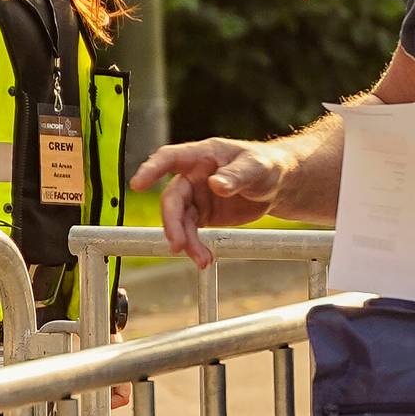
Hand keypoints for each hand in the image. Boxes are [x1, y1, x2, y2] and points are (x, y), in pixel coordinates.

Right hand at [132, 138, 293, 266]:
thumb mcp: (255, 168)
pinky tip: (204, 259)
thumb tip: (215, 184)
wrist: (277, 185)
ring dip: (185, 240)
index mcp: (202, 156)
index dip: (151, 169)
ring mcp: (195, 197)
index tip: (137, 184)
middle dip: (172, 222)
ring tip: (202, 259)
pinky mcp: (202, 215)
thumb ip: (236, 176)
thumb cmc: (265, 166)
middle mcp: (192, 176)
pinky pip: (190, 232)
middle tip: (178, 244)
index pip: (170, 158)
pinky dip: (195, 247)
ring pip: (179, 220)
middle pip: (172, 198)